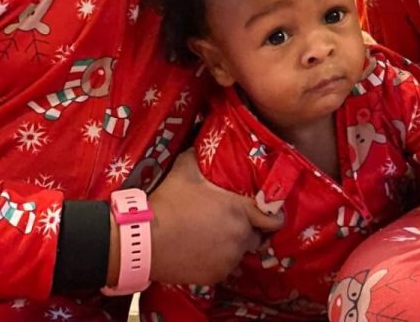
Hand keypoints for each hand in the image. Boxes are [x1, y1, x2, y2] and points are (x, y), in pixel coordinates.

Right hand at [147, 148, 283, 284]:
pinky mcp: (215, 276)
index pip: (272, 219)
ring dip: (233, 246)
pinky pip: (225, 268)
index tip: (271, 215)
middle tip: (234, 223)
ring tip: (216, 238)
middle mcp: (240, 237)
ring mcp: (228, 259)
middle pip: (256, 237)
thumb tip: (201, 142)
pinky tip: (205, 252)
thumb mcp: (185, 169)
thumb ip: (199, 156)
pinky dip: (220, 261)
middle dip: (249, 230)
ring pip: (240, 253)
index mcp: (239, 210)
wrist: (145, 240)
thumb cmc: (168, 202)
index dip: (274, 217)